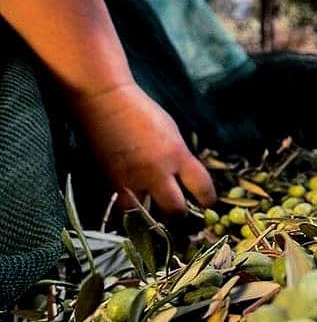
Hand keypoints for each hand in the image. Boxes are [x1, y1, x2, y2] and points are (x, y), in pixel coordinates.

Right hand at [69, 82, 214, 213]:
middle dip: (179, 215)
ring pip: (146, 217)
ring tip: (154, 218)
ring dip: (152, 220)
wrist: (105, 101)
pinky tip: (134, 211)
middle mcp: (157, 172)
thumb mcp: (172, 133)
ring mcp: (131, 180)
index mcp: (178, 155)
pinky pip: (122, 208)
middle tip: (178, 214)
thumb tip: (186, 179)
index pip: (202, 188)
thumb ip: (180, 158)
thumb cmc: (141, 112)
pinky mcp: (110, 183)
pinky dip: (130, 213)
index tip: (207, 204)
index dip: (208, 200)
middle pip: (175, 210)